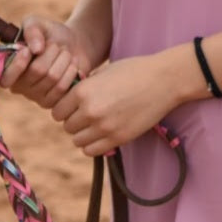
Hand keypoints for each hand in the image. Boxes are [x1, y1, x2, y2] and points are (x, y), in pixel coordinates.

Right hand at [0, 16, 88, 107]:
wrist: (74, 44)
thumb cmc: (50, 34)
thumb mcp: (37, 23)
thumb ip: (31, 30)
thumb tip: (35, 49)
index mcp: (9, 68)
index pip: (5, 77)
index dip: (17, 64)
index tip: (28, 50)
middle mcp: (20, 86)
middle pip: (37, 71)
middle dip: (51, 52)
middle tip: (55, 45)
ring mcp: (36, 96)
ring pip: (52, 77)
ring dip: (63, 58)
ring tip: (64, 52)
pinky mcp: (53, 102)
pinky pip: (62, 87)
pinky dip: (70, 70)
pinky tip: (71, 64)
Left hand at [51, 56, 168, 155]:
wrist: (164, 80)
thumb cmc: (134, 71)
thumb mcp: (104, 72)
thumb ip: (85, 86)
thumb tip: (70, 98)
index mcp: (83, 91)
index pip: (57, 110)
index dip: (65, 109)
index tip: (74, 106)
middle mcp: (90, 110)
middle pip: (67, 126)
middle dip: (74, 121)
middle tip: (87, 115)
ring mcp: (104, 127)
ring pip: (77, 141)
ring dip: (83, 134)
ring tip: (96, 125)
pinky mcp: (118, 139)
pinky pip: (91, 150)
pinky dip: (93, 145)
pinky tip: (102, 134)